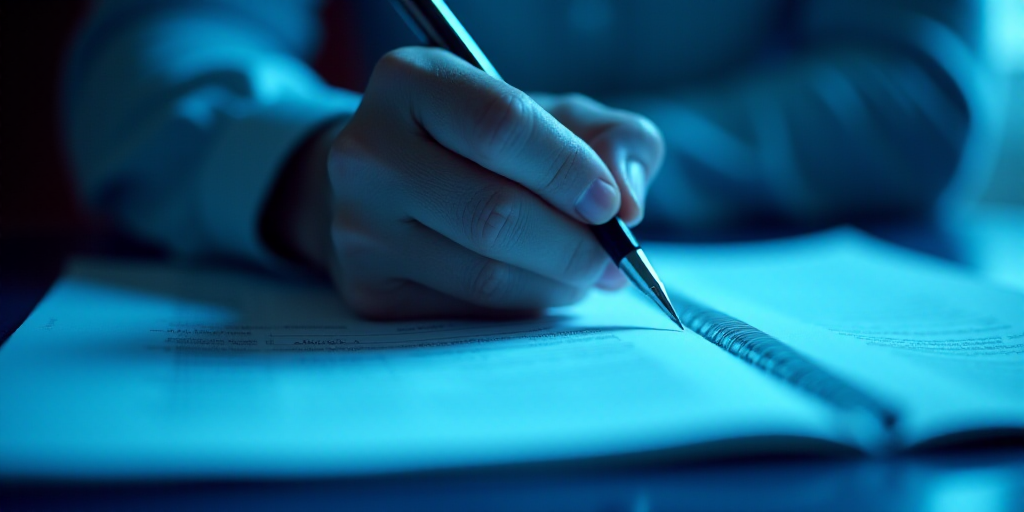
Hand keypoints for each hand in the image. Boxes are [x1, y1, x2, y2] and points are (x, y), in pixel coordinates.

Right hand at [273, 47, 663, 318]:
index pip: (500, 126)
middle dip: (573, 245)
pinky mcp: (367, 288)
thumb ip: (611, 138)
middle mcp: (368, 152)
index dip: (568, 170)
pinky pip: (467, 312)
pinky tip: (537, 286)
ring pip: (484, 273)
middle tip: (612, 258)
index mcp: (409, 81)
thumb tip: (628, 199)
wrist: (391, 185)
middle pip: (492, 212)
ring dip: (555, 283)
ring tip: (583, 273)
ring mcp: (358, 226)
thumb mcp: (552, 116)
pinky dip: (522, 306)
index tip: (611, 204)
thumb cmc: (482, 145)